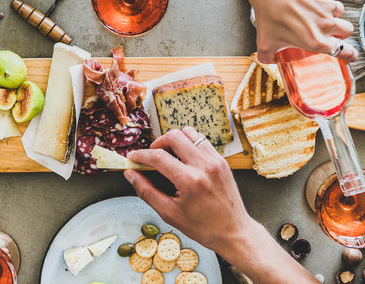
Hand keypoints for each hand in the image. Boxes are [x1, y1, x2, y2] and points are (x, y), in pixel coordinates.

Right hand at [125, 127, 318, 282]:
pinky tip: (184, 159)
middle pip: (174, 136)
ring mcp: (215, 161)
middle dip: (157, 143)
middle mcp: (204, 166)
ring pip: (189, 133)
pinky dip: (189, 144)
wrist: (233, 232)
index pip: (158, 156)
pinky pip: (201, 141)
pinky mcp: (222, 161)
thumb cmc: (202, 227)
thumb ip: (146, 191)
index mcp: (189, 181)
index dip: (141, 155)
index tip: (132, 157)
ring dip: (174, 140)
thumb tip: (131, 175)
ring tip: (169, 155)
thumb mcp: (169, 213)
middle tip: (151, 156)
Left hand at [241, 0, 357, 63]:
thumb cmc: (268, 14)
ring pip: (339, 11)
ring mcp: (329, 6)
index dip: (349, 54)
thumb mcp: (265, 42)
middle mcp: (327, 24)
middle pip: (347, 30)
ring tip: (313, 11)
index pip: (344, 52)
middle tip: (328, 29)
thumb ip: (267, 56)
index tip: (350, 54)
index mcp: (316, 41)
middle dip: (341, 31)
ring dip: (331, 13)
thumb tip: (268, 60)